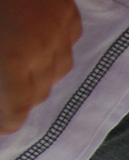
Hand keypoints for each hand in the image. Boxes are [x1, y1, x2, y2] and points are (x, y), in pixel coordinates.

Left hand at [0, 0, 80, 134]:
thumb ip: (0, 73)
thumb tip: (7, 92)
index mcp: (13, 59)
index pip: (14, 110)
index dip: (6, 120)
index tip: (1, 124)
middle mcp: (41, 52)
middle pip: (36, 93)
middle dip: (17, 95)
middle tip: (5, 86)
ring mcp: (58, 31)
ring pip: (55, 69)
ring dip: (36, 71)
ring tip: (17, 58)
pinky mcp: (69, 13)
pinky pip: (66, 41)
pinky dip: (50, 45)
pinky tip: (34, 34)